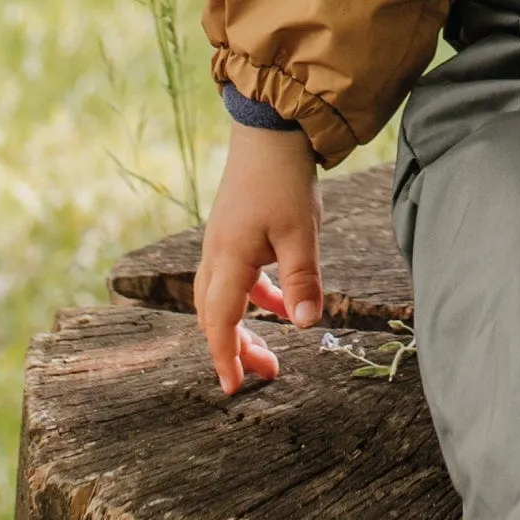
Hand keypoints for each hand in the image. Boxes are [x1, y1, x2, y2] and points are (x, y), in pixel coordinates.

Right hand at [194, 121, 323, 395]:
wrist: (270, 131)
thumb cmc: (284, 179)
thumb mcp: (301, 233)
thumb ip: (302, 281)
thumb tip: (304, 327)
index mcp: (228, 260)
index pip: (219, 322)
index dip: (226, 358)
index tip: (234, 388)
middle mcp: (216, 255)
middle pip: (214, 315)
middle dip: (235, 349)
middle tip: (264, 375)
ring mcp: (222, 243)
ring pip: (222, 298)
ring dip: (243, 327)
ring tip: (270, 352)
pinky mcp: (234, 232)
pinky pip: (236, 278)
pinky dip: (254, 298)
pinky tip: (279, 304)